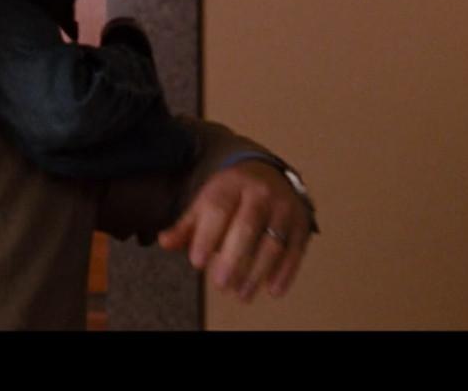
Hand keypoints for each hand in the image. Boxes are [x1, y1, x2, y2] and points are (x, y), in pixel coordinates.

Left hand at [158, 160, 313, 301]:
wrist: (269, 174)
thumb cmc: (231, 195)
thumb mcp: (206, 201)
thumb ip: (186, 225)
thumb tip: (165, 242)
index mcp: (230, 183)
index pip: (218, 209)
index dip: (207, 237)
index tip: (197, 263)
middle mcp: (260, 192)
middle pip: (247, 227)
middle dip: (234, 259)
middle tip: (221, 285)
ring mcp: (284, 207)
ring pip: (272, 242)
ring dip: (257, 272)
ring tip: (242, 294)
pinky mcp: (301, 222)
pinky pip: (295, 250)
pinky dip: (285, 272)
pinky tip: (272, 289)